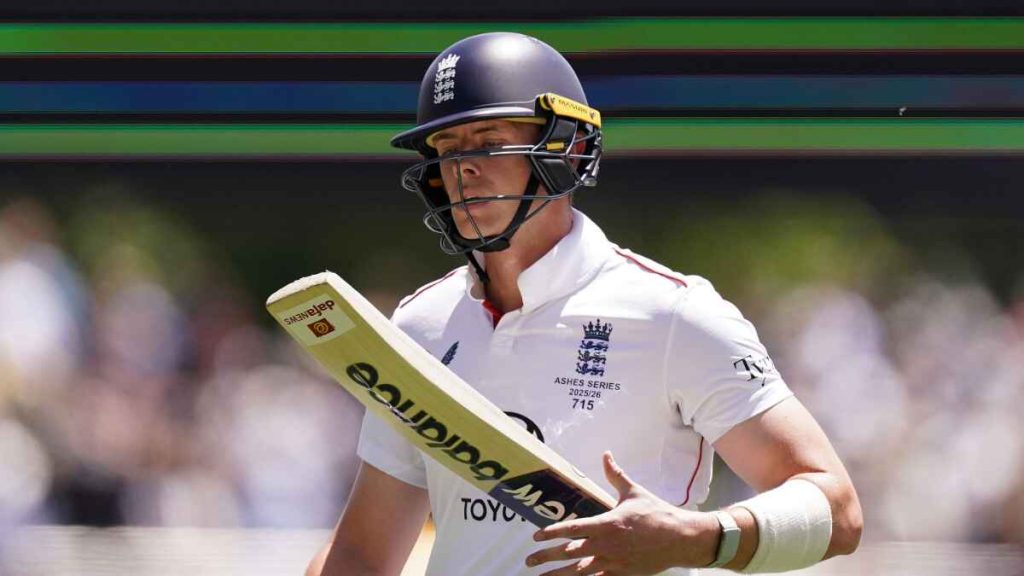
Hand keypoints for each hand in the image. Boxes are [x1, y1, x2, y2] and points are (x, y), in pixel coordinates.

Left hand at [525, 451, 719, 574]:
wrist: (680, 538)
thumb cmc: (656, 513)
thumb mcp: (634, 492)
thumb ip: (615, 475)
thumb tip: (606, 454)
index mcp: (606, 523)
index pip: (572, 528)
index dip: (551, 533)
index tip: (535, 536)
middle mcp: (606, 545)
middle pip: (569, 553)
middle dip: (547, 557)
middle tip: (528, 560)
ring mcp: (613, 562)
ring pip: (580, 572)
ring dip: (558, 575)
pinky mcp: (622, 573)